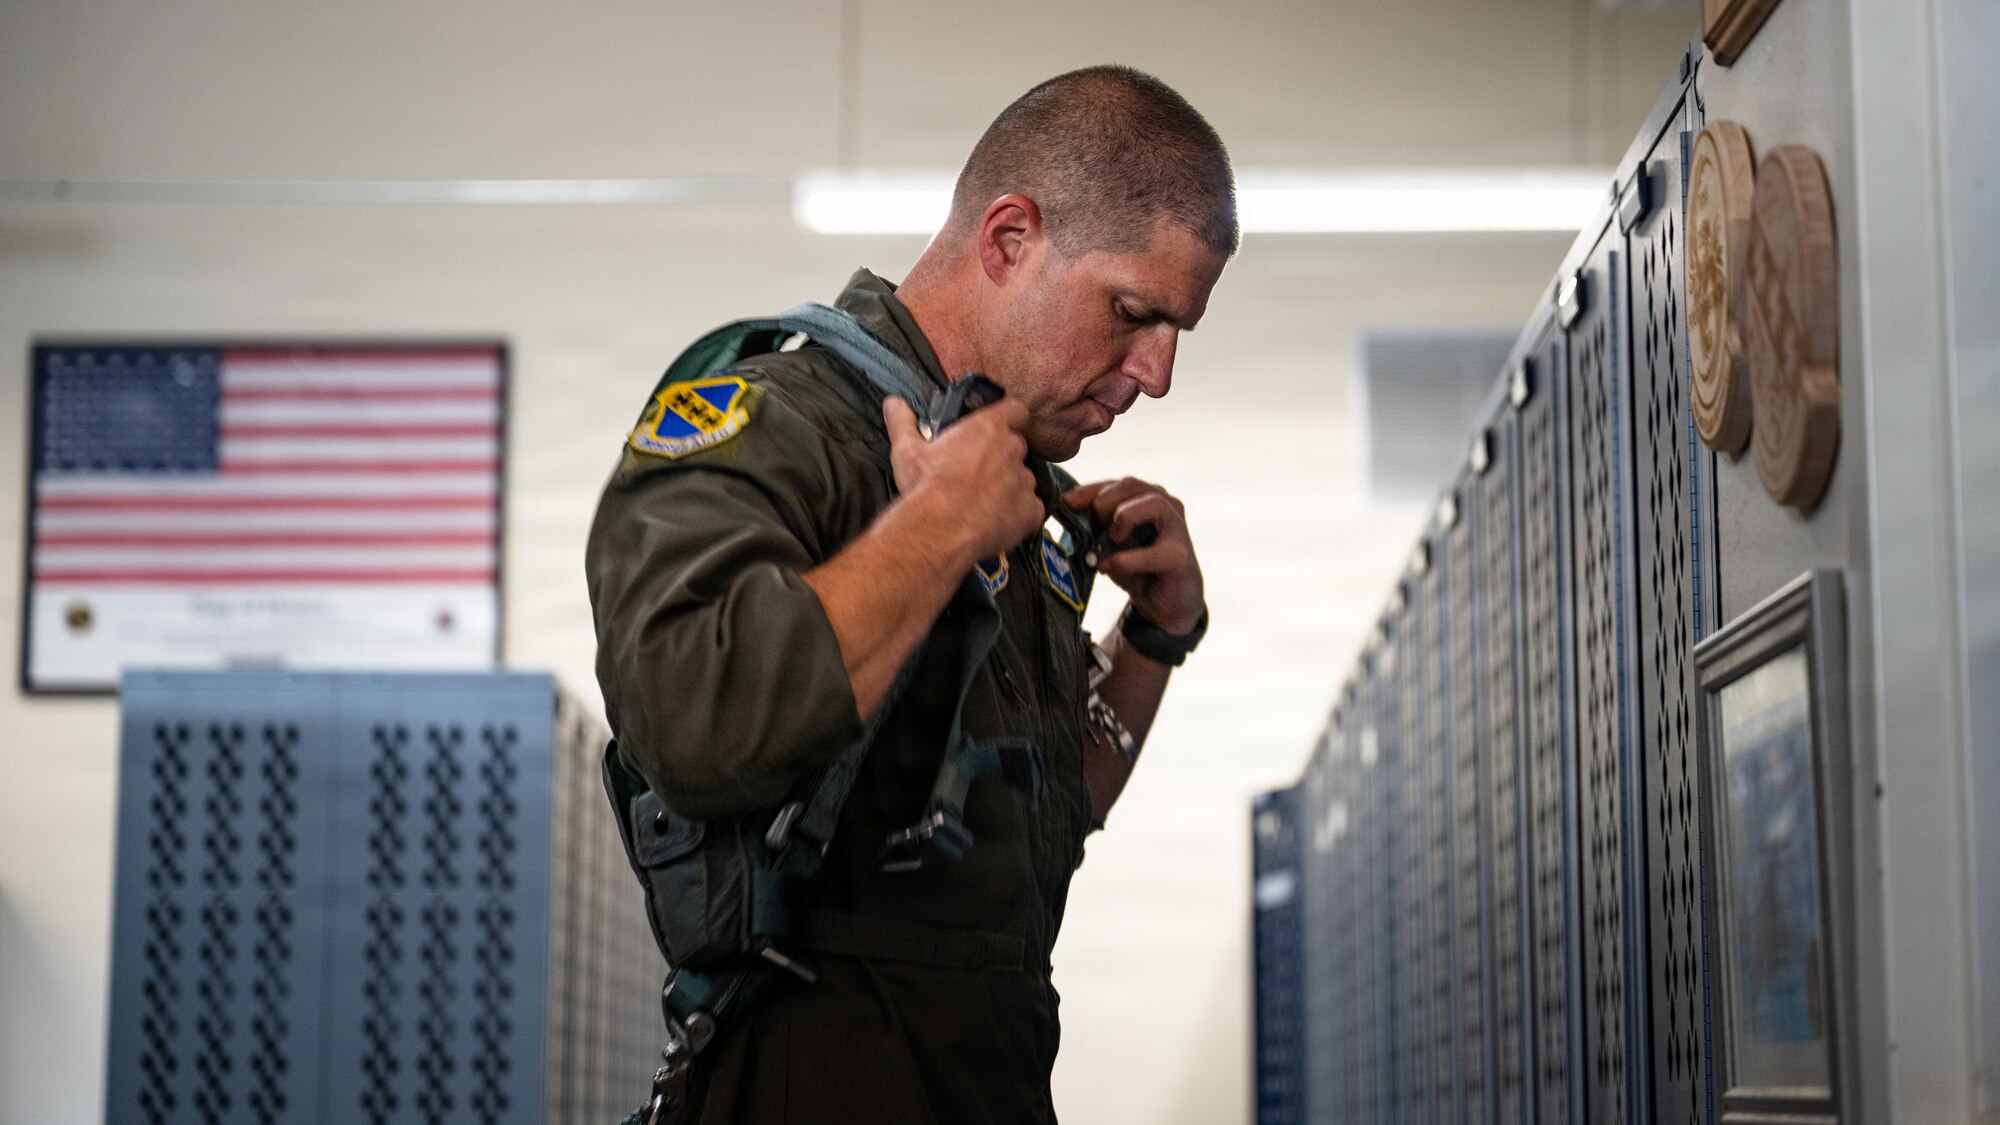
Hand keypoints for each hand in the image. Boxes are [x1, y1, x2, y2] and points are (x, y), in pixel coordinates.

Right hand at [884, 397, 1043, 567]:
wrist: (942, 528)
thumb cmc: (927, 486)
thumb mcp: (907, 451)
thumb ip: (902, 423)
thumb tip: (893, 404)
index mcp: (988, 428)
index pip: (1015, 410)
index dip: (1010, 418)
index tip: (999, 427)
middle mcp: (1012, 451)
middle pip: (1017, 447)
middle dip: (1002, 458)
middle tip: (978, 473)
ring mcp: (1024, 481)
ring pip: (1023, 479)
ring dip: (1009, 487)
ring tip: (984, 502)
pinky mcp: (1030, 511)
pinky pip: (1030, 509)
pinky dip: (1018, 514)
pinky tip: (996, 521)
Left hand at [1064, 477, 1204, 633]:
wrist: (1166, 604)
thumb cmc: (1138, 568)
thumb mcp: (1110, 544)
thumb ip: (1094, 526)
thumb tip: (1068, 511)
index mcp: (1146, 498)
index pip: (1115, 484)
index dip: (1089, 490)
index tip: (1067, 501)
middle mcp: (1166, 505)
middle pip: (1132, 486)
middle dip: (1104, 502)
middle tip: (1091, 526)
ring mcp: (1177, 528)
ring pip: (1153, 503)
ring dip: (1124, 517)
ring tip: (1109, 539)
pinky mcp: (1179, 555)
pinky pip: (1153, 552)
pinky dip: (1126, 559)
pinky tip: (1108, 566)